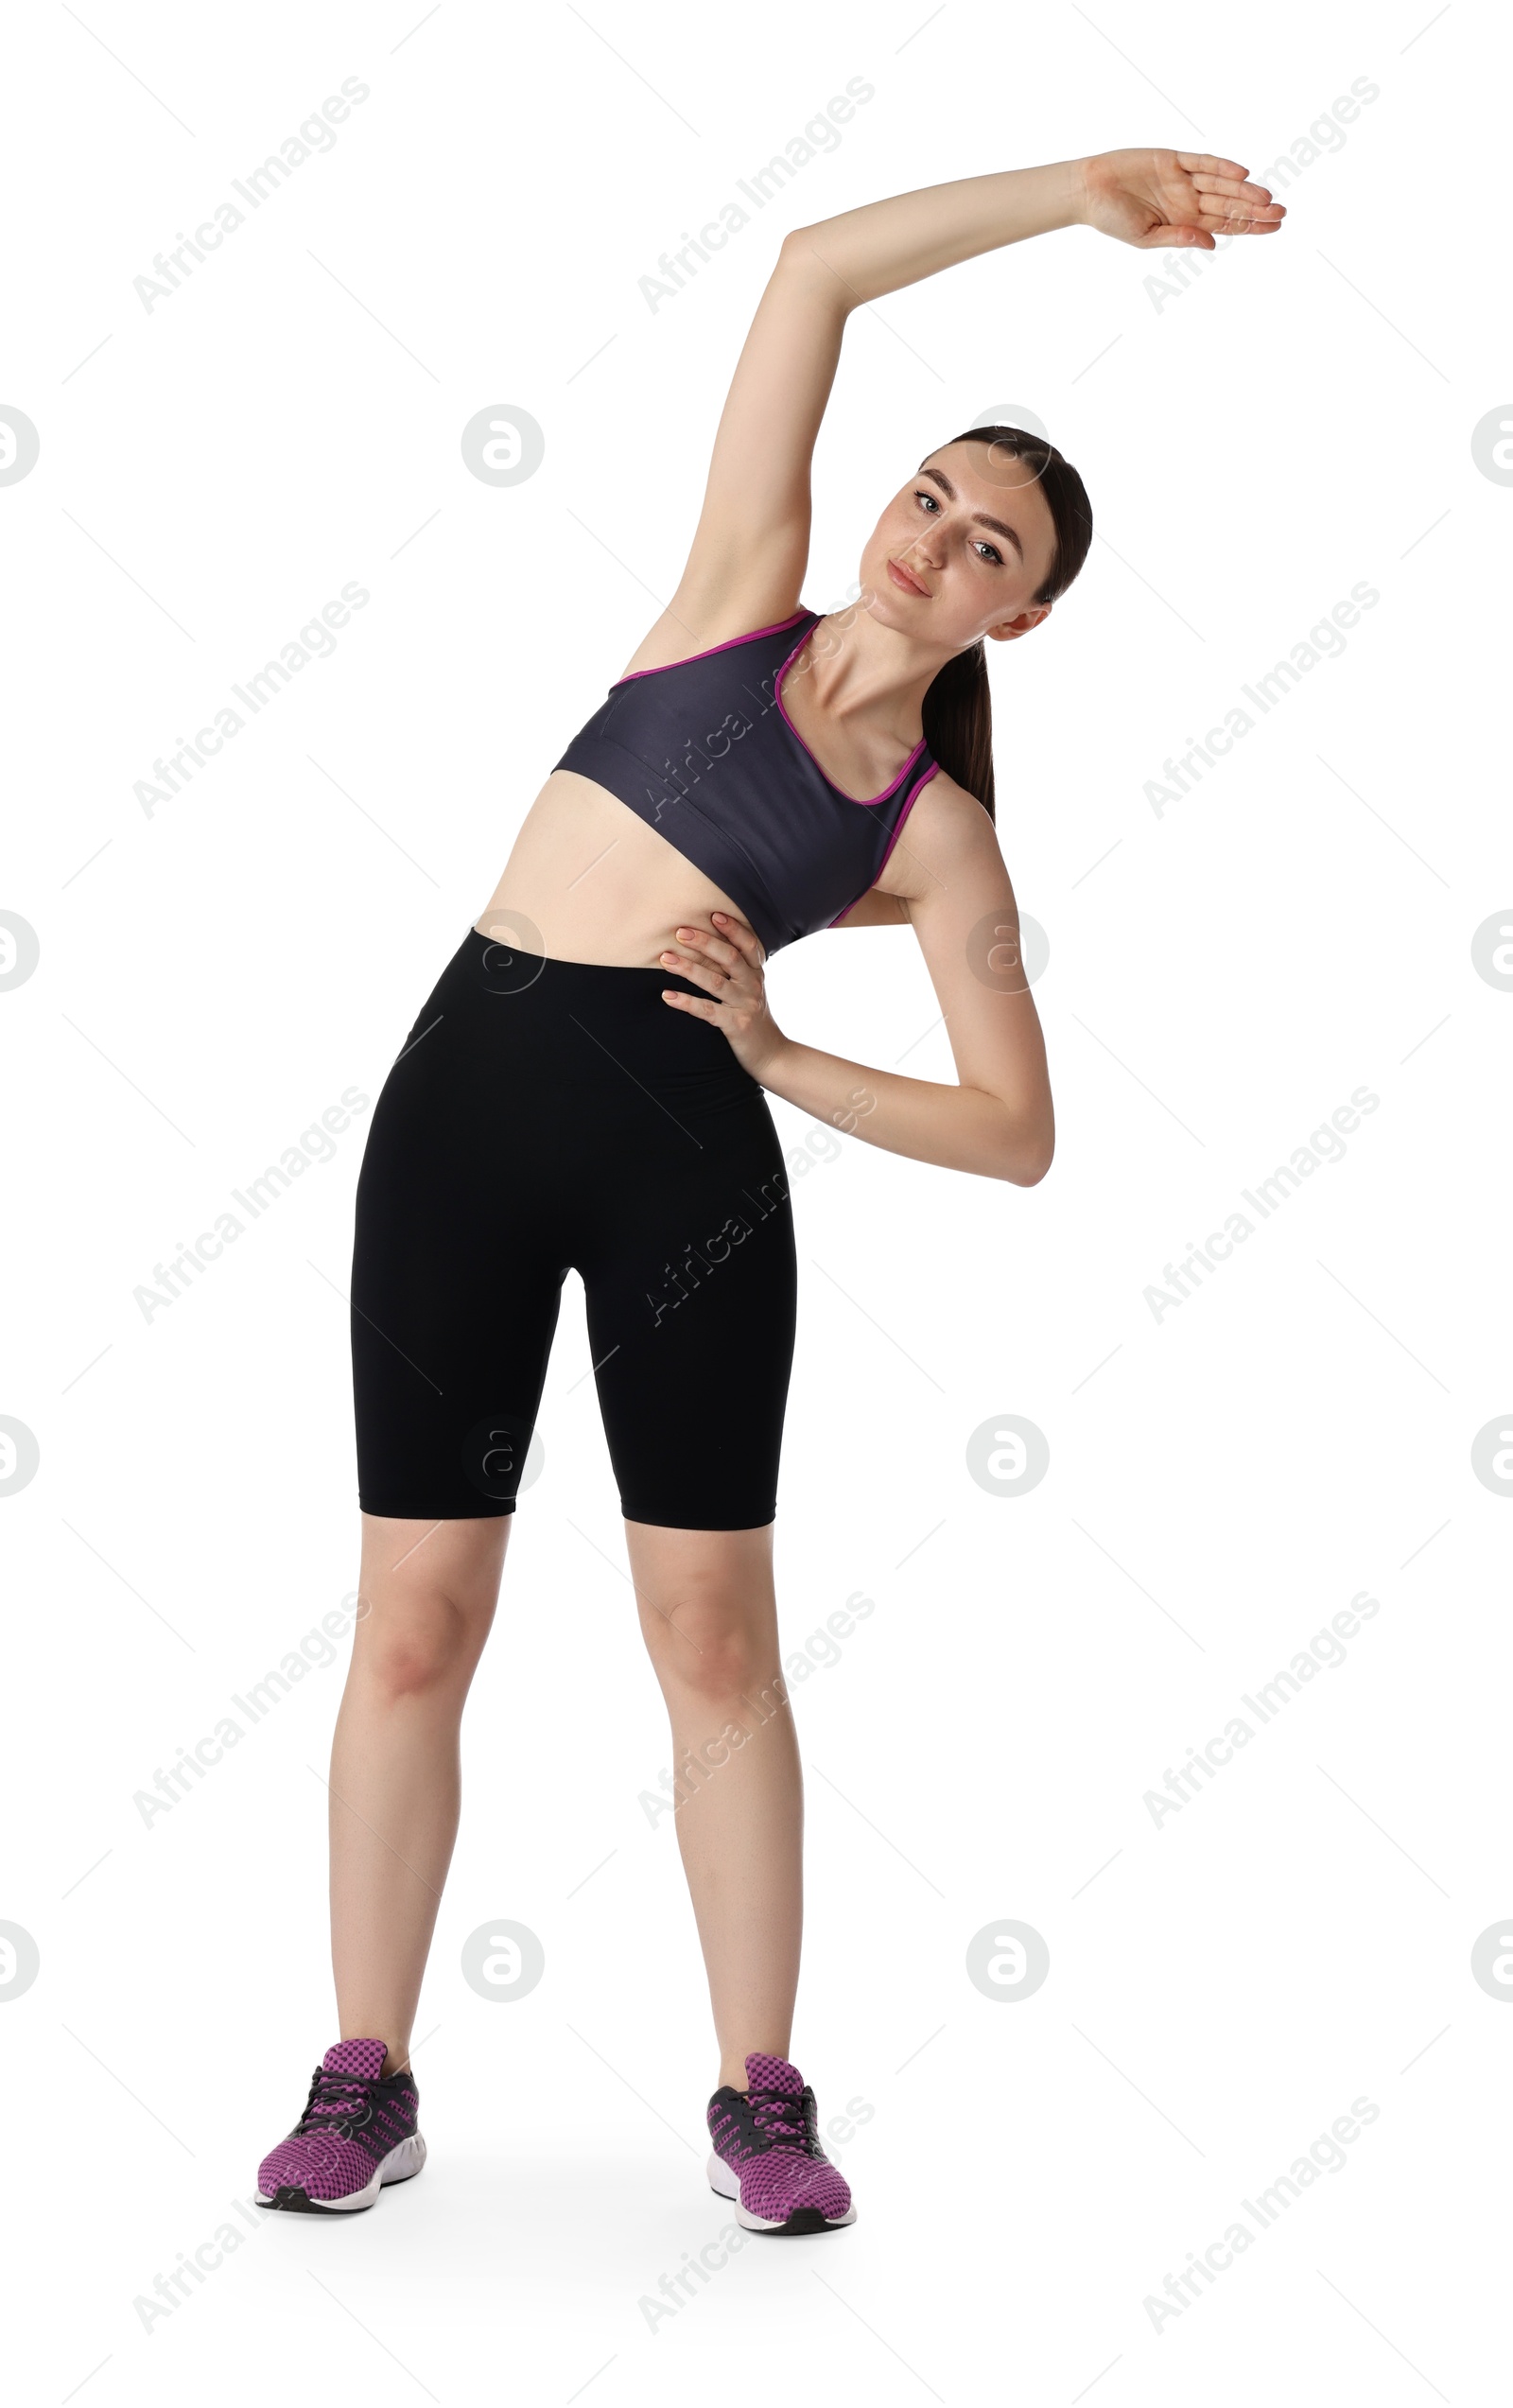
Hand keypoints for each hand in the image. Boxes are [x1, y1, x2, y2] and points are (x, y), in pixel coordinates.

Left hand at [660, 913, 786, 1080]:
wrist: (771, 1055)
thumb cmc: (753, 1018)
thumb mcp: (751, 989)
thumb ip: (737, 969)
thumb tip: (709, 944)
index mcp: (756, 974)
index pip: (748, 944)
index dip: (733, 929)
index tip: (713, 914)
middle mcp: (753, 985)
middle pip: (729, 957)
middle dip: (704, 942)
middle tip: (680, 932)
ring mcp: (745, 1005)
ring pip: (715, 981)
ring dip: (688, 968)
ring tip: (665, 959)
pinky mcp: (735, 1024)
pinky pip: (707, 1011)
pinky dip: (686, 1002)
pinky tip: (668, 995)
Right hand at [1076, 148, 1284, 250]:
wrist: (1087, 191)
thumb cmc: (1111, 219)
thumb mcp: (1145, 238)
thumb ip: (1178, 238)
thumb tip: (1211, 243)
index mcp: (1184, 221)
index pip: (1225, 224)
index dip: (1250, 226)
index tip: (1274, 227)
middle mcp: (1188, 199)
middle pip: (1229, 204)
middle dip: (1255, 209)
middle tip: (1282, 213)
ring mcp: (1181, 178)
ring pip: (1221, 184)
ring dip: (1244, 190)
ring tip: (1268, 198)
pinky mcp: (1172, 158)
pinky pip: (1202, 162)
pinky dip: (1221, 167)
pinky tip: (1241, 173)